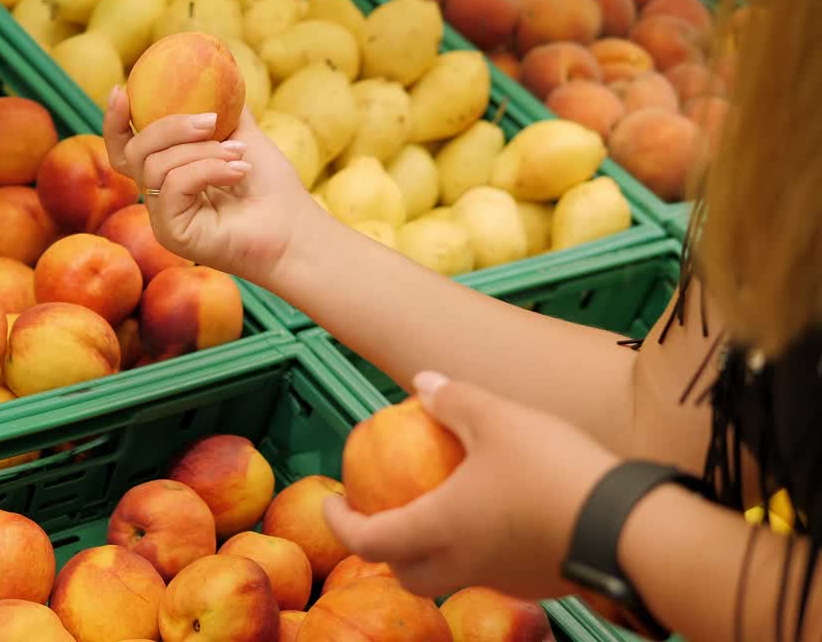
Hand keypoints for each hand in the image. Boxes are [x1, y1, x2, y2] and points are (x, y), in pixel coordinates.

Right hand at [103, 87, 317, 284]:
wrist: (293, 230)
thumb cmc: (272, 190)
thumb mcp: (245, 137)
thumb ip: (225, 112)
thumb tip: (218, 77)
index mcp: (169, 176)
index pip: (125, 149)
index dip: (115, 121)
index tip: (122, 90)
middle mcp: (160, 199)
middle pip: (133, 151)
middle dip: (169, 127)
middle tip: (210, 121)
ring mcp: (163, 218)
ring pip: (156, 166)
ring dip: (202, 151)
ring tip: (238, 153)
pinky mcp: (172, 234)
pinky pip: (173, 185)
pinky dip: (207, 169)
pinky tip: (238, 171)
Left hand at [323, 372, 621, 600]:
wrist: (630, 530)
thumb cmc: (552, 471)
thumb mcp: (497, 418)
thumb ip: (454, 400)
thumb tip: (423, 383)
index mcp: (437, 529)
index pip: (367, 541)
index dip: (341, 523)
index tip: (333, 503)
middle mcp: (463, 563)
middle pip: (406, 573)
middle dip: (384, 549)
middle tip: (382, 516)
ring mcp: (503, 578)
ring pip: (450, 575)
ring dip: (433, 549)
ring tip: (441, 508)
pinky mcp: (539, 581)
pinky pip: (493, 568)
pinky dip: (478, 546)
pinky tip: (498, 513)